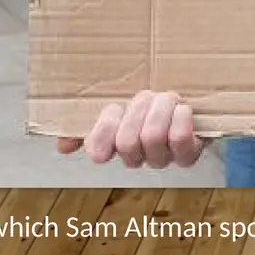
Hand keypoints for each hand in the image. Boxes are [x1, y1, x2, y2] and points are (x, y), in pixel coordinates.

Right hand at [56, 90, 203, 168]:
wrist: (192, 102)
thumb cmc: (150, 106)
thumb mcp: (118, 107)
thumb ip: (86, 124)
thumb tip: (62, 146)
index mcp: (114, 146)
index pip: (97, 148)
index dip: (105, 128)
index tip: (114, 108)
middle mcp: (137, 158)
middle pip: (126, 142)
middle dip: (138, 110)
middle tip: (149, 96)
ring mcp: (163, 158)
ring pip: (152, 137)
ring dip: (160, 109)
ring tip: (168, 99)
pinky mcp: (189, 154)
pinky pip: (180, 140)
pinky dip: (180, 119)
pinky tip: (182, 109)